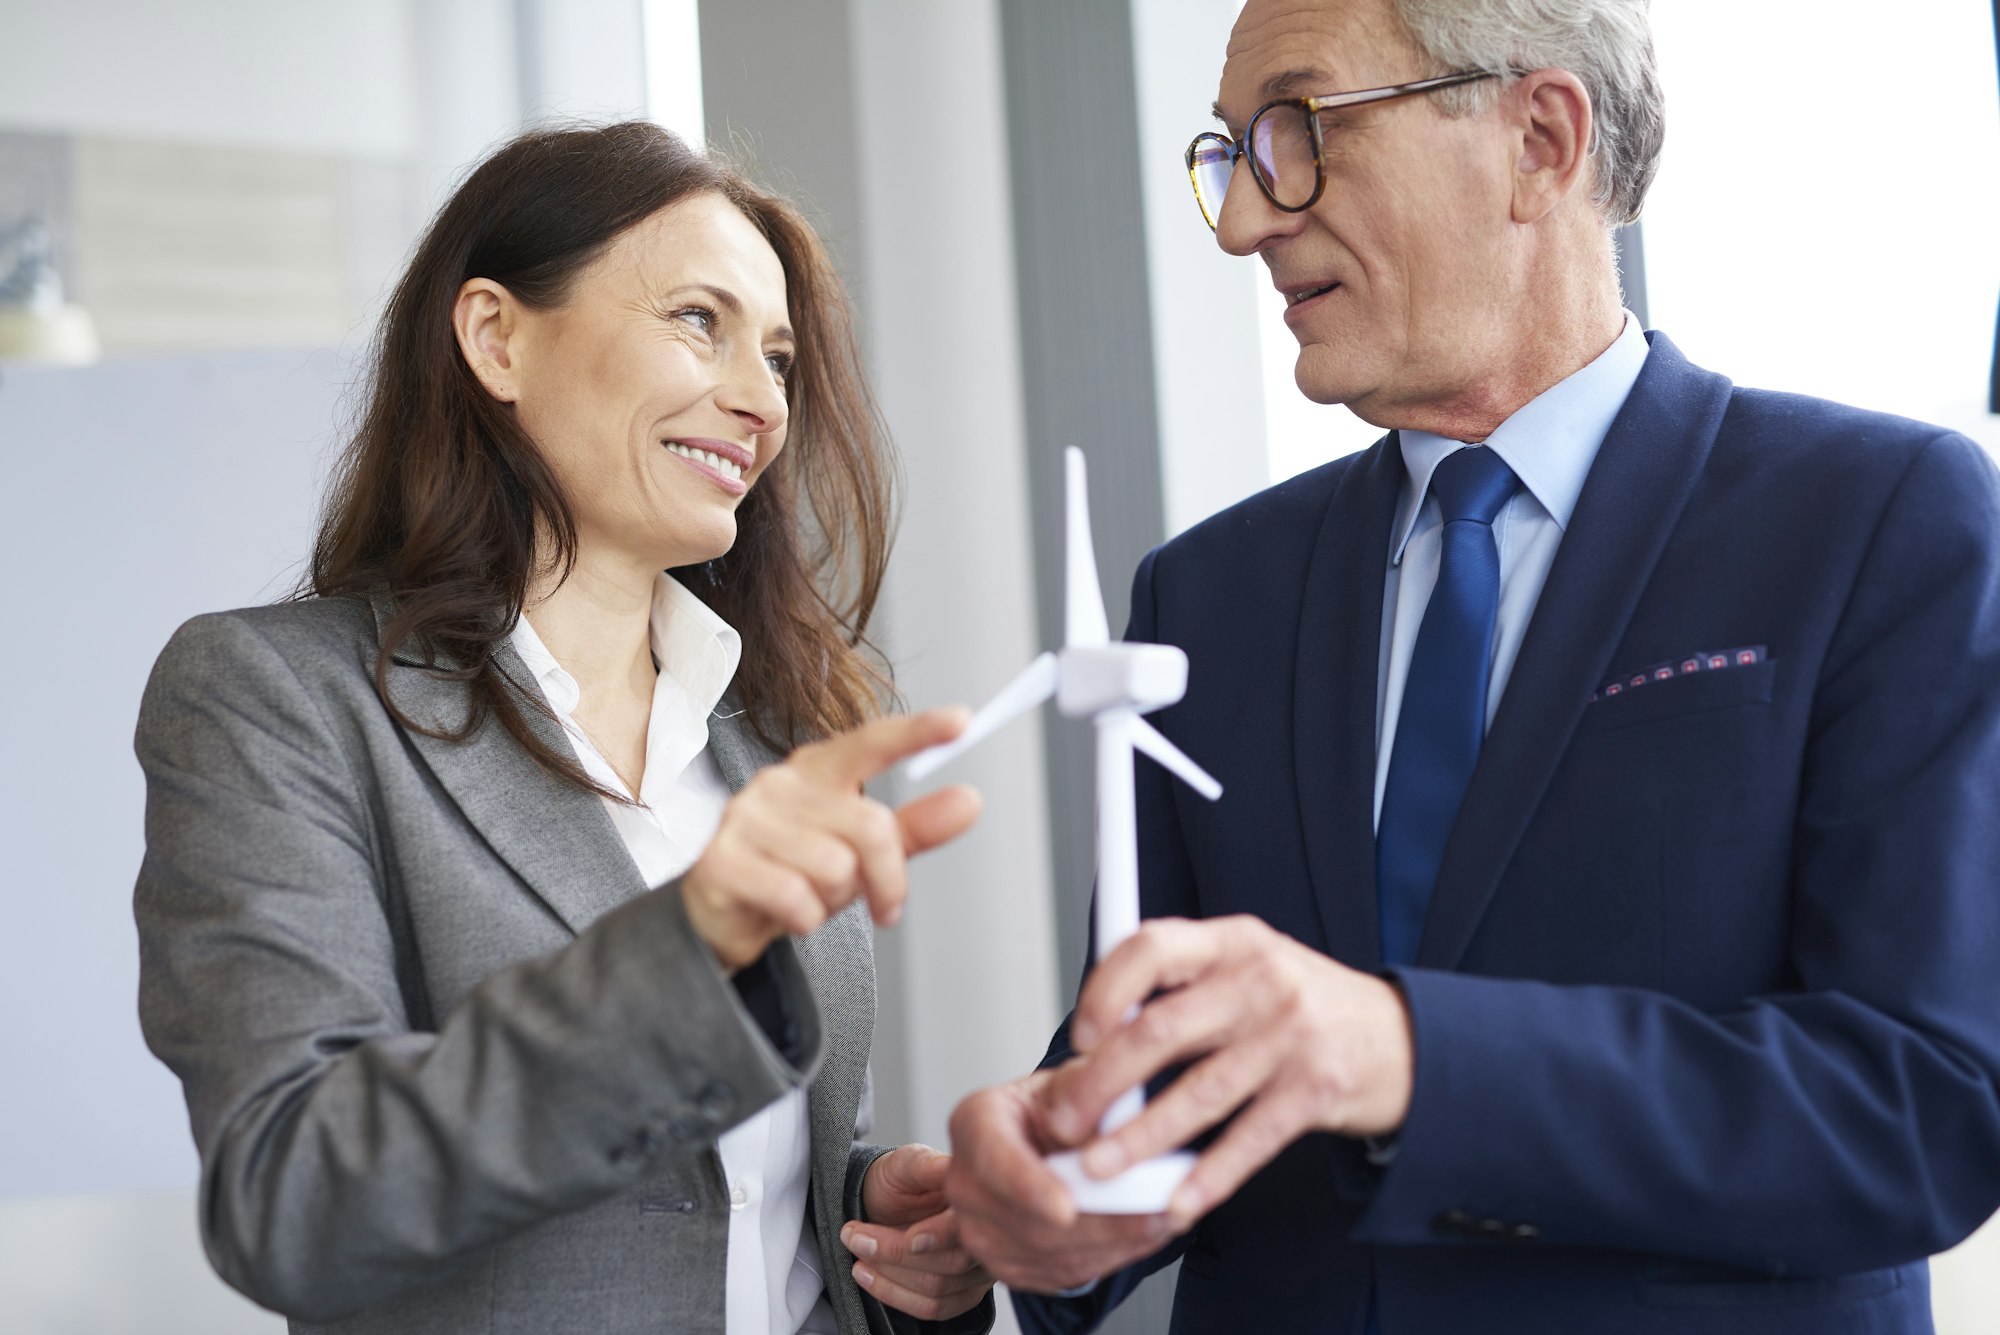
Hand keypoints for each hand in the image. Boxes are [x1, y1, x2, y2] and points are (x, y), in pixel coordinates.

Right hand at [682, 708, 979, 969]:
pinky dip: (805, 918)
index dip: (916, 731)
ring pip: (835, 867)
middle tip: (882, 906)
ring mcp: (746, 820)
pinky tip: (787, 914)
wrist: (722, 918)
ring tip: (811, 899)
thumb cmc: (796, 873)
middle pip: (871, 827)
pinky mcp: (721, 861)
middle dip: (888, 880)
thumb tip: (969, 801)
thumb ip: (915, 826)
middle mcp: (780, 785)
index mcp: (817, 771)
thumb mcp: (862, 853)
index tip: (961, 721)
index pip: (871, 742)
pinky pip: (795, 897)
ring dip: (835, 901)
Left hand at [842, 1145, 993, 1321]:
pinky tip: (868, 1276)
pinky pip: (934, 1309)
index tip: (909, 1239)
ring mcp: (979, 1269)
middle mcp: (987, 1236)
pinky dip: (894, 1296)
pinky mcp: (965, 1293)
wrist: (885, 1201)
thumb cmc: (899, 1179)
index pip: (968, 1225)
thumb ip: (927, 1167)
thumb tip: (950, 1169)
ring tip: (857, 1251)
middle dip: (896, 1254)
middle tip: (855, 1235)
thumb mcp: (907, 1162)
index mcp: (978, 1199)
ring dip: (888, 1276)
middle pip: (952, 1262)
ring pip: (938, 1289)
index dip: (939, 1236)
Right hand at [945, 1069, 1182, 1293]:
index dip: (1029, 1187)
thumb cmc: (1055, 1108)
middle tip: (1158, 1211)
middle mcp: (966, 1183)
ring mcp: (981, 1231)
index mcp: (975, 1123)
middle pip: (1029, 1220)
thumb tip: (1112, 1102)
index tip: (1066, 1208)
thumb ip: (1086, 1088)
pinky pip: (1064, 1273)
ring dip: (1116, 1241)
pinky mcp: (1008, 1267)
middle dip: (1101, 1221)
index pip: (995, 1159)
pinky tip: (1146, 1233)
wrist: (1042, 1144)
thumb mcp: (1070, 1080)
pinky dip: (1112, 1256)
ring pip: (1053, 1253)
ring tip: (1167, 1219)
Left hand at [1046, 915, 1412, 1230]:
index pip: (1150, 948)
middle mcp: (1259, 981)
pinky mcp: (1315, 1092)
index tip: (1080, 1036)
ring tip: (1098, 1166)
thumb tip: (1100, 1034)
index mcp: (1231, 941)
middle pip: (1161, 1031)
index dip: (1104, 992)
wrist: (1400, 1040)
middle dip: (1101, 1082)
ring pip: (1197, 1093)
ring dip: (1140, 1137)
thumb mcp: (1246, 968)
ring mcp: (1290, 1037)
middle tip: (1065, 1119)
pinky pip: (1248, 1140)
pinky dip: (1207, 1176)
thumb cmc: (1303, 1004)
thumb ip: (1182, 988)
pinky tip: (1175, 1199)